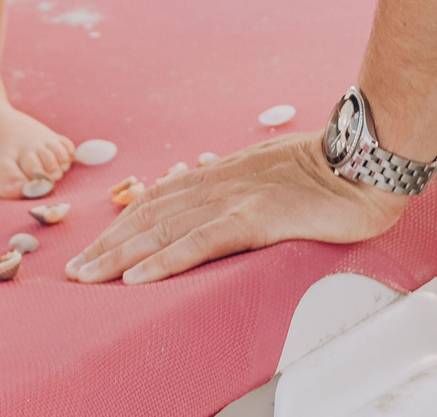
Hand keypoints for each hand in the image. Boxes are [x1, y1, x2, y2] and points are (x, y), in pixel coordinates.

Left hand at [65, 136, 406, 284]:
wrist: (361, 160)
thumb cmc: (325, 169)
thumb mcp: (269, 172)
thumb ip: (237, 181)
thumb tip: (207, 186)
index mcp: (221, 173)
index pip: (159, 199)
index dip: (124, 222)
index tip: (96, 243)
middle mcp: (216, 182)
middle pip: (149, 215)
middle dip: (109, 243)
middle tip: (75, 268)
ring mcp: (232, 198)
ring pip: (162, 229)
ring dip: (120, 254)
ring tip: (89, 276)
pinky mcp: (252, 218)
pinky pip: (198, 244)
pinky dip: (163, 261)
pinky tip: (138, 277)